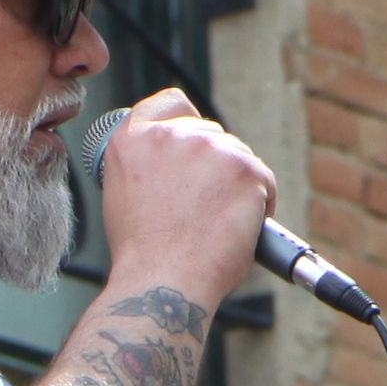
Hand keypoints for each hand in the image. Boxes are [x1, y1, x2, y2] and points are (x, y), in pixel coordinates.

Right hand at [89, 87, 275, 308]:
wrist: (164, 281)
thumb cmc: (143, 253)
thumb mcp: (123, 194)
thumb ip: (147, 165)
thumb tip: (177, 166)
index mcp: (133, 138)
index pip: (170, 104)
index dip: (185, 122)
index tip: (192, 144)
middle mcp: (171, 135)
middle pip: (210, 134)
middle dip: (214, 166)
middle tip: (202, 208)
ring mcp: (212, 148)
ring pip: (238, 158)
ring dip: (236, 186)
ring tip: (216, 225)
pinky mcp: (246, 168)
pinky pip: (264, 181)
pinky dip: (259, 205)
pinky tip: (239, 229)